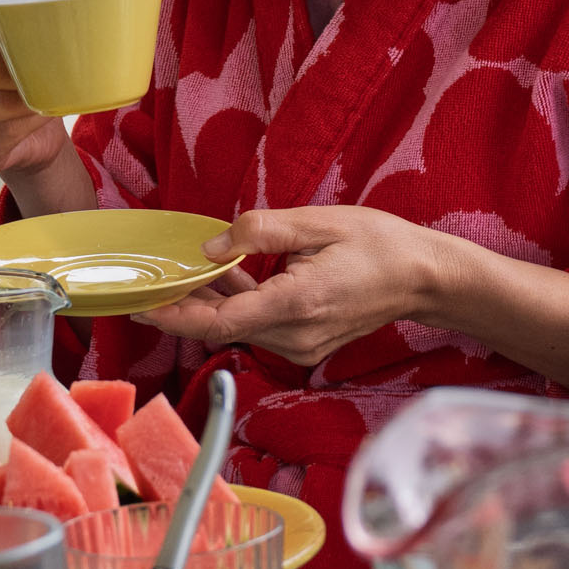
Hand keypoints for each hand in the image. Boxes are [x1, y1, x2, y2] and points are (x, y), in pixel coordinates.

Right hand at [0, 0, 94, 214]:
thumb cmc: (28, 79)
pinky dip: (24, 128)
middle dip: (16, 71)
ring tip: (50, 96)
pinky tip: (40, 119)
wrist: (38, 132)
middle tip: (49, 69)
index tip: (14, 22)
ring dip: (25, 102)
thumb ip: (22, 9)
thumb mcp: (30, 42)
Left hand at [134, 206, 462, 370]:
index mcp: (296, 304)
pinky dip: (240, 306)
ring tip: (187, 275)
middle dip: (186, 307)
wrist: (425, 278)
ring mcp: (303, 345)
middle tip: (151, 284)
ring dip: (213, 304)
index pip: (219, 322)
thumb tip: (210, 246)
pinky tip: (230, 278)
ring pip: (241, 328)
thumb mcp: (318, 223)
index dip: (176, 317)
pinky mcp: (308, 344)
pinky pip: (261, 328)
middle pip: (224, 328)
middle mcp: (296, 335)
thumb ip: (259, 231)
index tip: (143, 306)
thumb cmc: (379, 244)